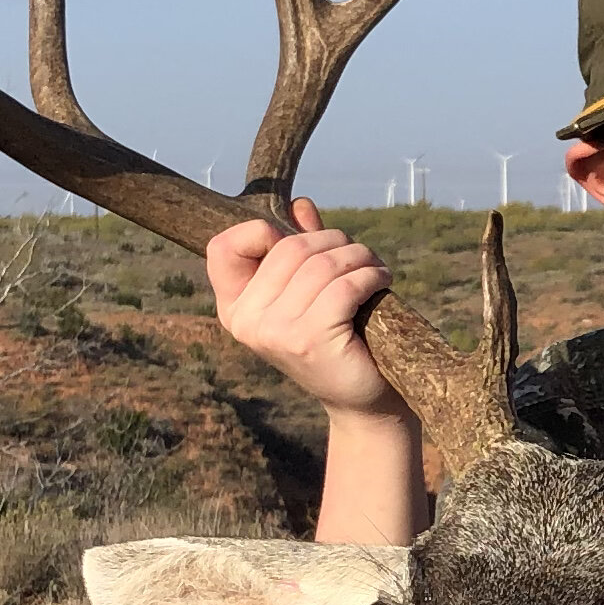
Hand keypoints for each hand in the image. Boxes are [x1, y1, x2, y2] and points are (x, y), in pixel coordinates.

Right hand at [204, 200, 406, 421]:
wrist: (361, 399)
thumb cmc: (336, 339)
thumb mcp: (311, 291)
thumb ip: (302, 249)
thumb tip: (299, 205)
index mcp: (234, 307)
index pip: (222, 247)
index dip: (259, 231)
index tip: (302, 244)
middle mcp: (245, 321)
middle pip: (288, 247)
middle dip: (333, 241)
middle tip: (360, 256)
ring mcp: (274, 333)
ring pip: (320, 264)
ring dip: (358, 257)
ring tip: (375, 268)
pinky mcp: (309, 340)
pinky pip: (343, 286)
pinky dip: (370, 275)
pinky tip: (381, 281)